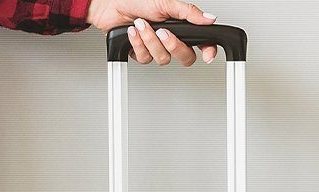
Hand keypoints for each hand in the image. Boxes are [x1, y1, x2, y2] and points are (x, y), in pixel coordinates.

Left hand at [86, 0, 218, 65]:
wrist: (110, 6)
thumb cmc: (135, 1)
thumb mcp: (165, 3)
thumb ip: (188, 13)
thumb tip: (209, 18)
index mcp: (180, 26)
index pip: (201, 42)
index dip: (207, 49)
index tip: (208, 54)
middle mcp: (170, 38)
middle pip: (185, 56)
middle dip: (173, 46)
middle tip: (163, 33)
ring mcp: (156, 47)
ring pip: (162, 59)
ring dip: (150, 41)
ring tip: (141, 25)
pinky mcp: (141, 53)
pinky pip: (145, 59)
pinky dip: (138, 44)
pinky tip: (133, 32)